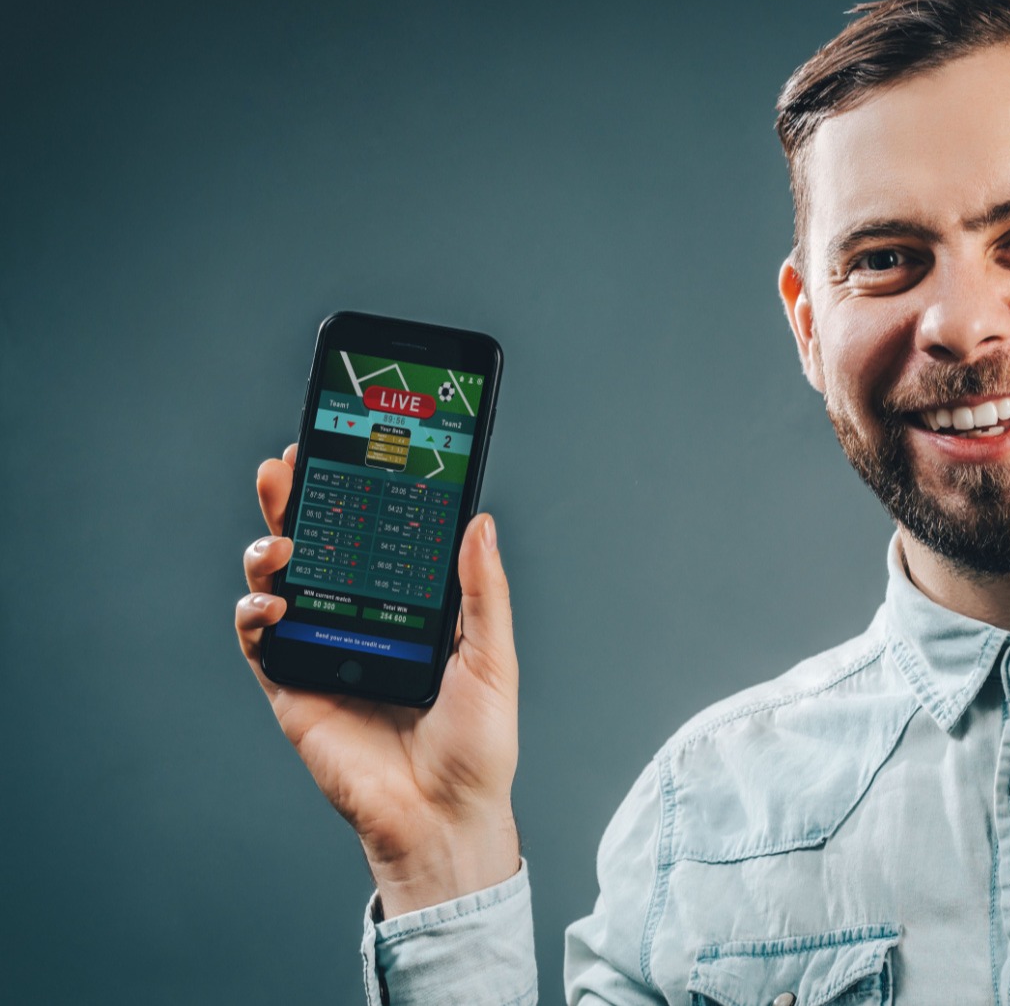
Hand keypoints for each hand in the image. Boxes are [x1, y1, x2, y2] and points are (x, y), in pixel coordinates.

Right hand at [234, 443, 522, 914]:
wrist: (443, 816)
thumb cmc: (478, 746)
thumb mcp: (493, 657)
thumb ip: (482, 591)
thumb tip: (480, 521)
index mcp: (408, 610)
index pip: (374, 540)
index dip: (354, 498)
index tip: (343, 453)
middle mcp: (360, 623)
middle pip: (317, 550)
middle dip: (294, 505)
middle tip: (284, 467)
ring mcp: (322, 652)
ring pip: (278, 585)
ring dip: (268, 554)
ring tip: (280, 543)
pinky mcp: (292, 689)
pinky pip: (259, 642)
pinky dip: (256, 615)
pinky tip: (272, 604)